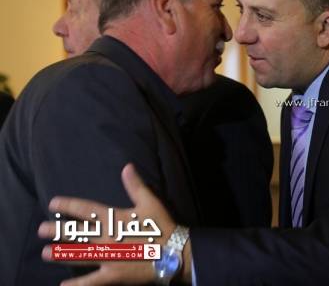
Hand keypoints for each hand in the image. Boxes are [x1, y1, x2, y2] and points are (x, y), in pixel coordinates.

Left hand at [38, 163, 183, 284]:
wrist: (175, 252)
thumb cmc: (162, 226)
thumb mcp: (150, 202)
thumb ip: (135, 185)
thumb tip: (126, 166)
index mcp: (114, 218)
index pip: (86, 210)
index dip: (68, 206)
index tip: (53, 203)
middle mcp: (106, 237)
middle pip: (77, 233)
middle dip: (58, 231)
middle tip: (41, 230)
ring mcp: (107, 257)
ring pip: (78, 255)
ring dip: (61, 254)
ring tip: (46, 253)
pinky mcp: (112, 274)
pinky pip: (90, 281)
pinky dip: (77, 284)